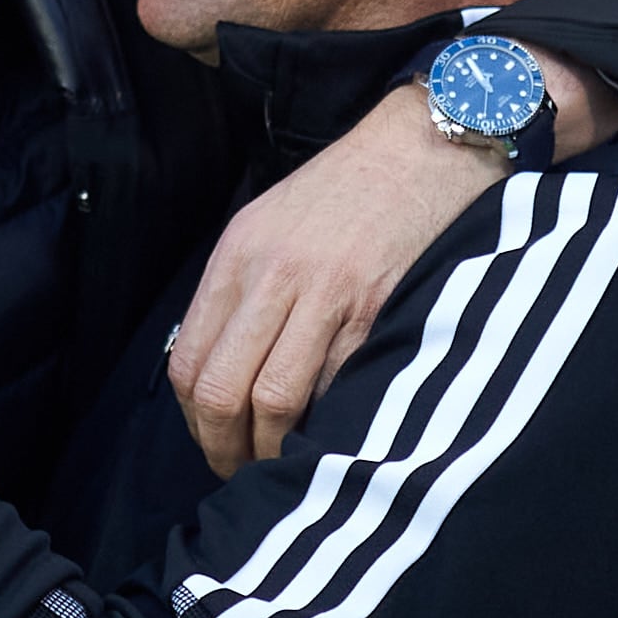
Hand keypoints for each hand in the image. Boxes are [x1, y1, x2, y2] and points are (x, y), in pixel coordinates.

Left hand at [169, 47, 617, 475]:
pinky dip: (331, 421)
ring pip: (275, 398)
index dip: (194, 421)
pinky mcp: (378, 305)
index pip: (190, 361)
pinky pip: (340, 384)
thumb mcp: (274, 223)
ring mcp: (327, 291)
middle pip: (222, 389)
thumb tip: (221, 371)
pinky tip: (334, 434)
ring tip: (284, 466)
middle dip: (224, 448)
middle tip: (240, 474)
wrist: (427, 143)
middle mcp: (273, 273)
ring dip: (274, 448)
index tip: (212, 446)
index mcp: (238, 254)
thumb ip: (244, 290)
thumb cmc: (350, 189)